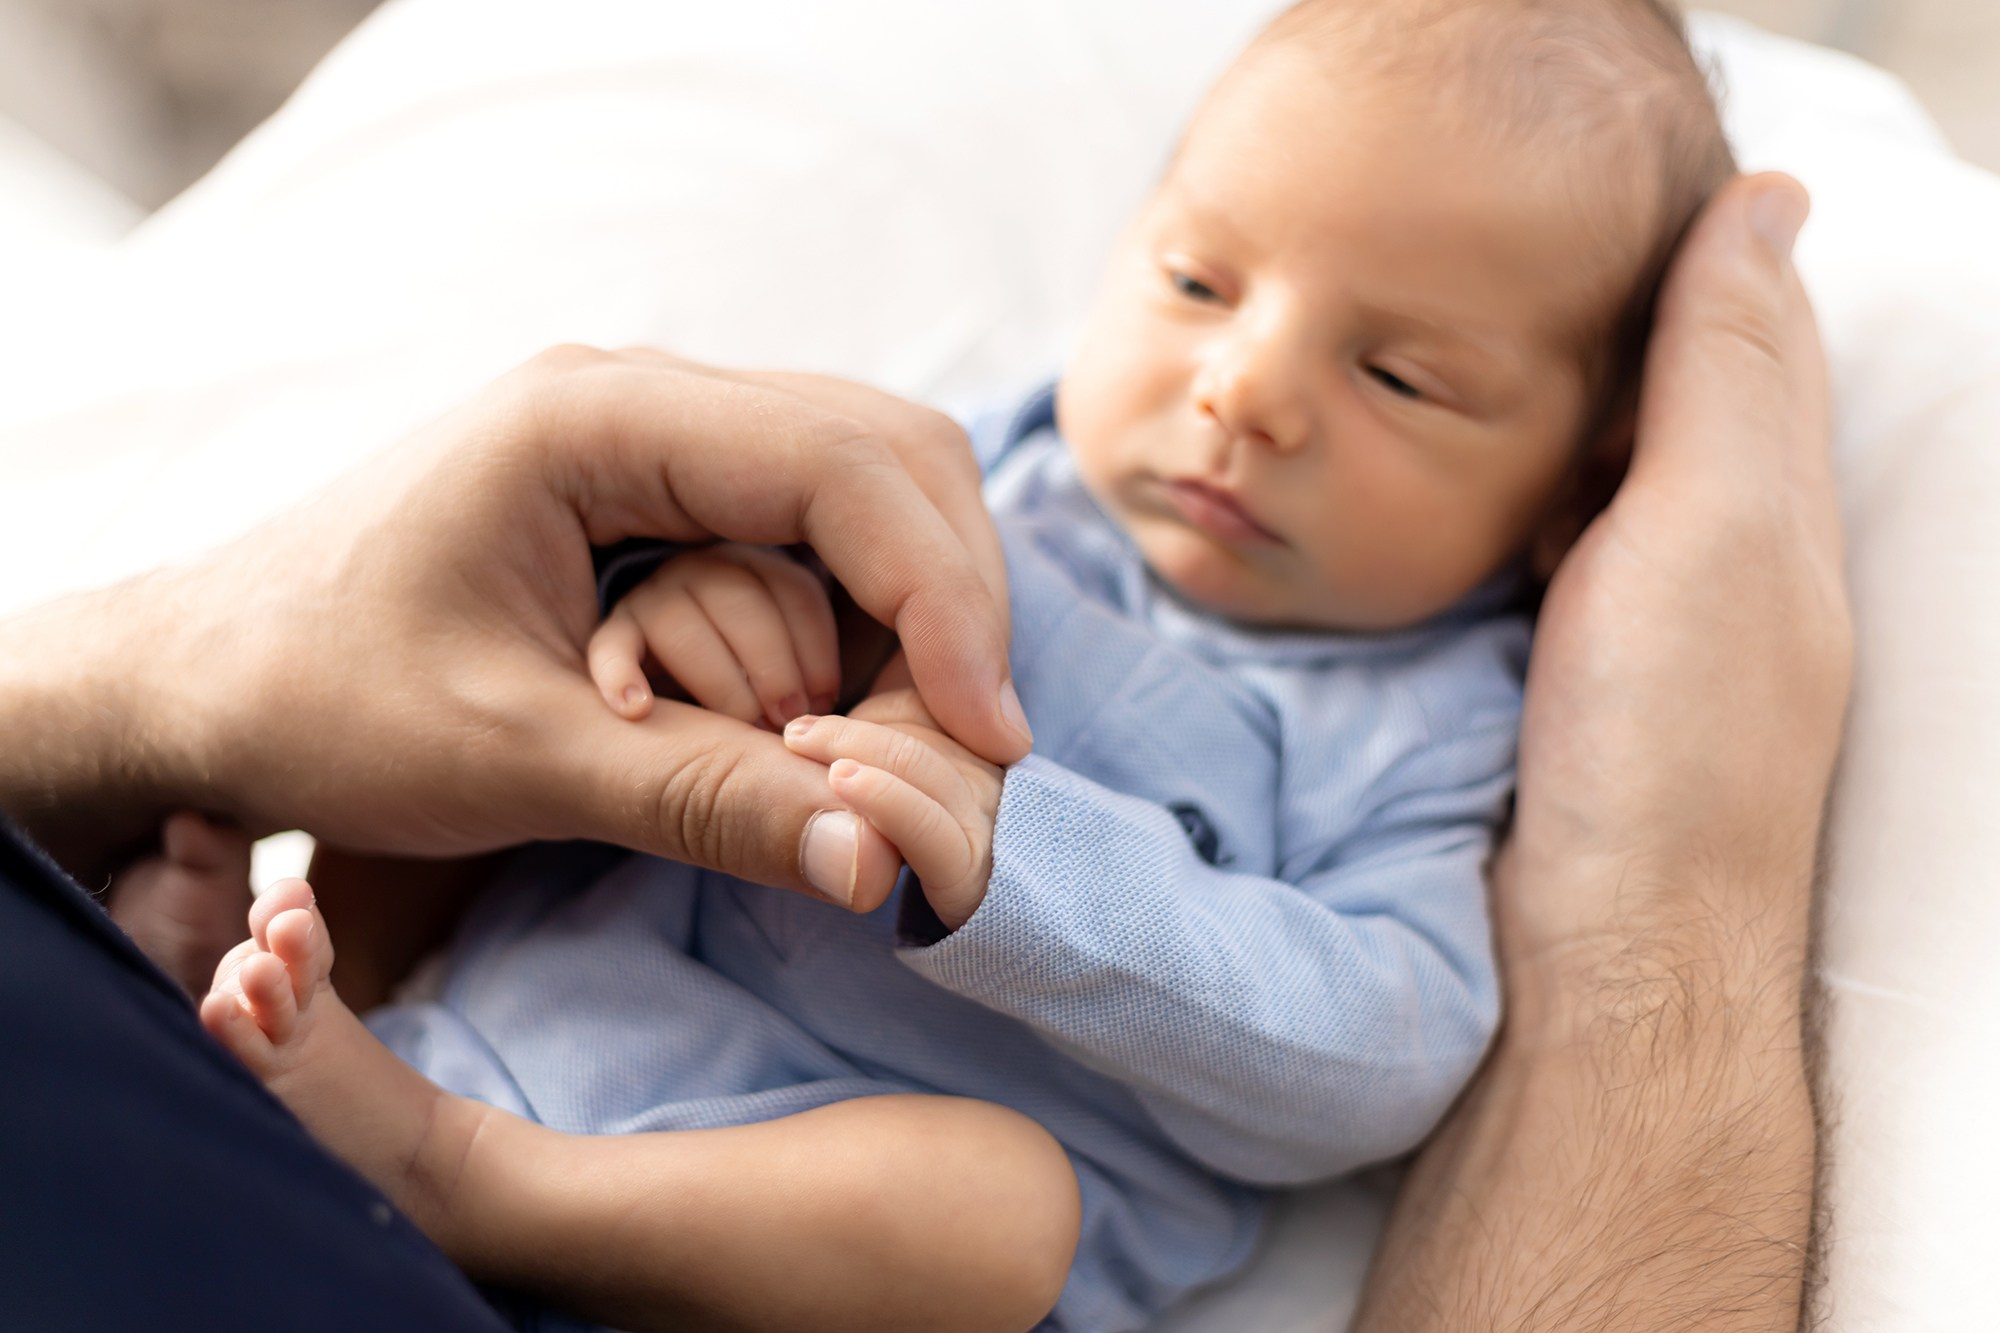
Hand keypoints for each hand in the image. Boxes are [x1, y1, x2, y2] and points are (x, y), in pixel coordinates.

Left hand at [0, 349, 1028, 907]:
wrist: (202, 678)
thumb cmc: (319, 702)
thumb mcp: (510, 760)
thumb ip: (702, 802)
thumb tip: (882, 863)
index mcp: (598, 420)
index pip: (843, 465)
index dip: (942, 596)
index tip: (988, 732)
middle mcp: (641, 399)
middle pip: (883, 450)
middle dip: (952, 593)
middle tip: (980, 738)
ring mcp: (651, 436)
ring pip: (864, 481)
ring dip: (918, 601)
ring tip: (934, 730)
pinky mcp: (655, 490)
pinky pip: (811, 525)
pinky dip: (864, 608)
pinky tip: (859, 700)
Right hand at [1356, 174, 1847, 1330]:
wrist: (1590, 969)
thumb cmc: (1667, 754)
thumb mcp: (1718, 529)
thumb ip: (1730, 371)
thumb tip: (1762, 199)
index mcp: (1770, 514)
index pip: (1739, 342)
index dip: (1678, 258)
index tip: (1587, 207)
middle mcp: (1707, 569)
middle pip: (1654, 409)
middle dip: (1589, 334)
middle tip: (1480, 276)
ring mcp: (1619, 636)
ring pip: (1576, 484)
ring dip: (1521, 418)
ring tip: (1432, 357)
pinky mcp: (1538, 688)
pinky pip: (1516, 560)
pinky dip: (1483, 507)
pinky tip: (1429, 489)